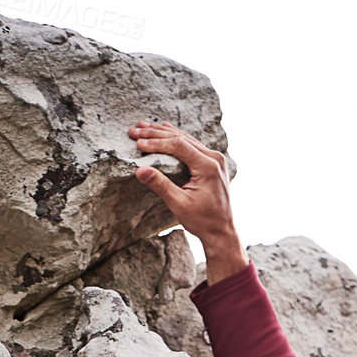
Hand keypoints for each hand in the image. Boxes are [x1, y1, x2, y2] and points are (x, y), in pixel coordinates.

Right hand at [127, 120, 248, 282]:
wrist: (221, 231)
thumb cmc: (202, 220)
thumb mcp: (179, 204)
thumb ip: (160, 185)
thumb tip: (140, 170)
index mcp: (208, 166)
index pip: (178, 146)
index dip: (156, 142)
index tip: (138, 143)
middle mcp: (214, 158)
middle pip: (181, 138)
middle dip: (155, 133)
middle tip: (134, 129)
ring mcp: (215, 159)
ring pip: (186, 139)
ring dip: (163, 133)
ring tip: (142, 126)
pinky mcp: (212, 162)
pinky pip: (191, 144)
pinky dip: (175, 138)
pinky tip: (163, 129)